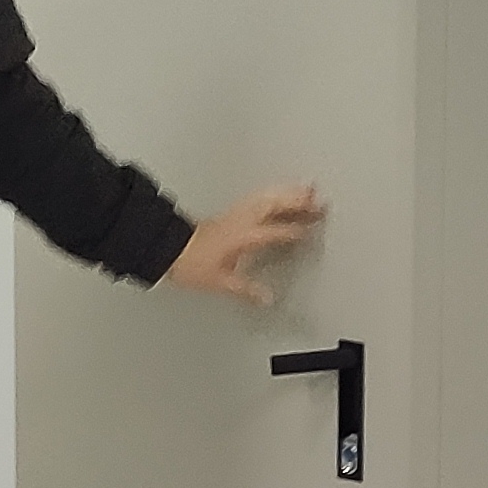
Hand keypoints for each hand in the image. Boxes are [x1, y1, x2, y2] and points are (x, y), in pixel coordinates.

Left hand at [162, 184, 325, 306]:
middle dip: (299, 202)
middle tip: (319, 200)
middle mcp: (242, 221)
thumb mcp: (220, 282)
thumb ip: (246, 289)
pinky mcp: (230, 212)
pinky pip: (257, 198)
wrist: (168, 247)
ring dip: (288, 192)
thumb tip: (266, 298)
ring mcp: (236, 213)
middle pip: (276, 205)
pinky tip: (278, 193)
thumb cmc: (190, 263)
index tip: (312, 230)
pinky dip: (272, 193)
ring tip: (307, 189)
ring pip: (267, 197)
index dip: (296, 231)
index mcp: (244, 236)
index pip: (277, 231)